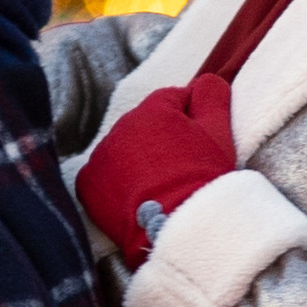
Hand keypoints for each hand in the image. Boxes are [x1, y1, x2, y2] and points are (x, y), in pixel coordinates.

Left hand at [72, 73, 240, 269]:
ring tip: (158, 186)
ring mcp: (101, 154)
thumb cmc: (202, 179)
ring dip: (138, 160)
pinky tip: (135, 197)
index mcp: (153, 108)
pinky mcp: (88, 183)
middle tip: (180, 168)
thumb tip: (206, 79)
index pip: (172, 99)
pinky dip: (116, 183)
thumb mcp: (219, 133)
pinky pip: (103, 175)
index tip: (199, 141)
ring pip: (124, 149)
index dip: (190, 117)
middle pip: (145, 124)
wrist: (175, 227)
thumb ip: (213, 97)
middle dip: (161, 139)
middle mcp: (121, 125)